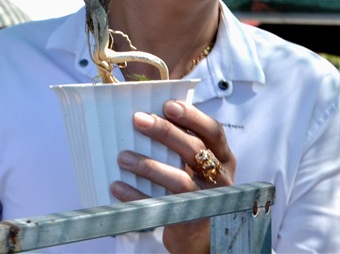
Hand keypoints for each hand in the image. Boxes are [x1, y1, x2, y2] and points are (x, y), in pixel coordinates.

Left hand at [111, 100, 236, 253]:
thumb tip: (144, 115)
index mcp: (222, 157)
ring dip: (149, 166)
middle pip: (195, 150)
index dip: (193, 117)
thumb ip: (180, 143)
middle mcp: (219, 177)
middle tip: (138, 119)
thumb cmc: (193, 188)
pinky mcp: (190, 220)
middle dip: (166, 132)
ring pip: (180, 180)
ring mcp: (207, 200)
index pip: (213, 131)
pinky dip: (137, 196)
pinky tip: (117, 187)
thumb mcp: (196, 165)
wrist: (199, 235)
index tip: (168, 105)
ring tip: (123, 157)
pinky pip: (161, 206)